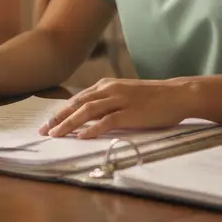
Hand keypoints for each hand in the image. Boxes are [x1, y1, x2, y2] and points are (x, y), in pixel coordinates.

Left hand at [39, 78, 189, 138]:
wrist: (177, 94)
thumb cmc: (152, 98)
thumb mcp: (124, 95)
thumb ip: (107, 102)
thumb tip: (88, 117)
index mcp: (106, 85)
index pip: (77, 99)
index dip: (61, 112)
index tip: (47, 123)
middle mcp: (109, 90)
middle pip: (77, 104)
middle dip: (58, 118)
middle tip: (44, 131)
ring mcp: (120, 100)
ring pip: (87, 111)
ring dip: (69, 123)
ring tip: (56, 134)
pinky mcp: (130, 113)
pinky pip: (107, 121)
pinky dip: (93, 129)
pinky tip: (82, 137)